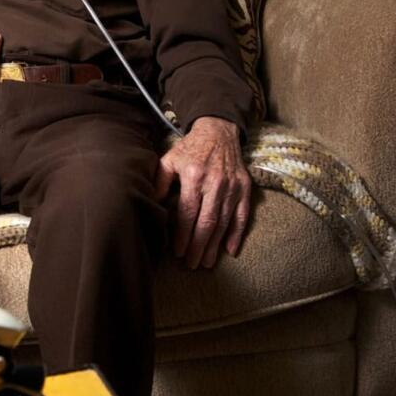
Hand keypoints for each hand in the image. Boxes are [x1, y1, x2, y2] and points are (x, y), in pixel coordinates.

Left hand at [154, 116, 250, 269]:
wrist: (219, 131)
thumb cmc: (190, 149)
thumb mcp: (170, 159)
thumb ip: (159, 181)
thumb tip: (151, 204)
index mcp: (194, 176)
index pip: (187, 213)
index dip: (182, 235)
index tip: (177, 252)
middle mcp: (215, 183)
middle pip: (206, 222)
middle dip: (199, 246)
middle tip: (192, 264)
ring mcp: (232, 186)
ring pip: (224, 222)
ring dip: (215, 245)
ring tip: (207, 262)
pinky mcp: (244, 187)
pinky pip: (242, 215)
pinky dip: (237, 233)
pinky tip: (230, 250)